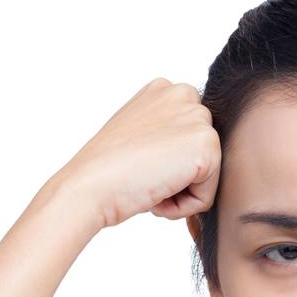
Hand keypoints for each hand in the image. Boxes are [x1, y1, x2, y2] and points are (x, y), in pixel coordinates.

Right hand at [50, 77, 222, 230]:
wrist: (89, 185)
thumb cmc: (104, 171)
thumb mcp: (135, 135)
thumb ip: (163, 133)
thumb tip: (185, 157)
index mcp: (165, 90)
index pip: (189, 141)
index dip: (164, 163)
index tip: (137, 163)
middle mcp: (184, 95)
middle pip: (202, 157)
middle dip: (176, 176)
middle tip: (142, 173)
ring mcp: (197, 117)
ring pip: (206, 177)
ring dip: (178, 192)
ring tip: (148, 182)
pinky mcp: (207, 144)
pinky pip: (207, 196)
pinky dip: (183, 206)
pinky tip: (156, 192)